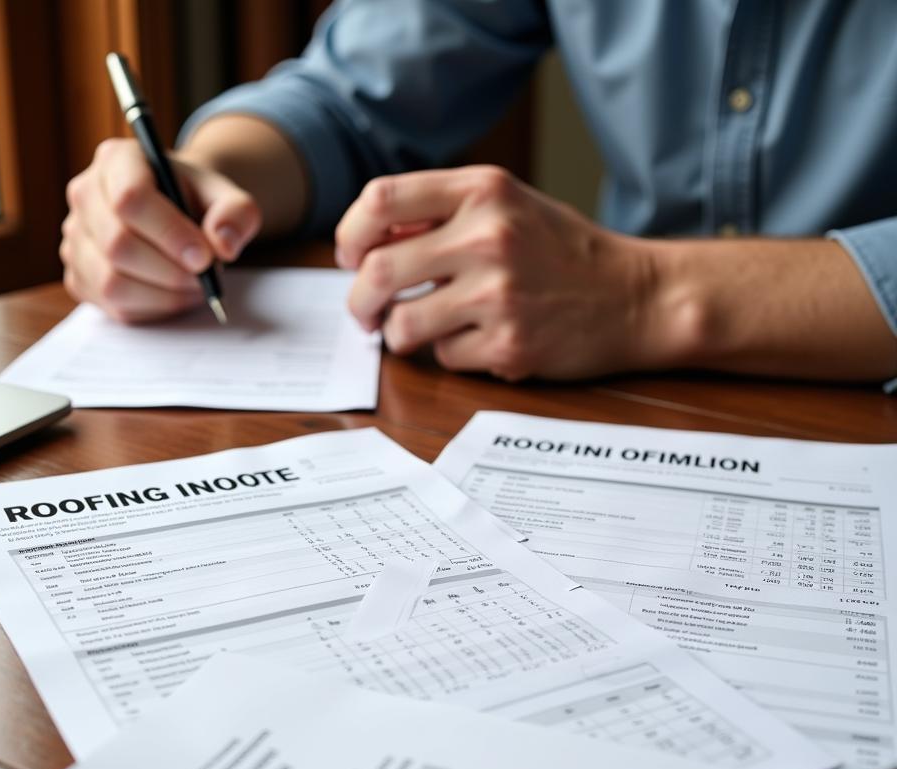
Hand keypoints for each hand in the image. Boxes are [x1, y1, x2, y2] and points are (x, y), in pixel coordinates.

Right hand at [61, 138, 260, 322]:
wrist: (176, 212)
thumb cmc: (196, 201)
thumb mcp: (226, 195)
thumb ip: (236, 213)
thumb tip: (223, 246)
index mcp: (117, 160)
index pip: (130, 199)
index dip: (170, 234)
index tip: (205, 257)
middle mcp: (85, 195)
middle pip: (118, 245)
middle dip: (171, 271)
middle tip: (205, 276)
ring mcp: (76, 238)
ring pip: (112, 282)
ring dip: (164, 295)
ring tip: (194, 286)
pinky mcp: (80, 276)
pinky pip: (113, 306)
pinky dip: (152, 309)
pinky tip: (174, 294)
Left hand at [335, 165, 664, 380]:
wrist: (636, 296)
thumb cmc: (563, 252)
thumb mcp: (509, 207)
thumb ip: (442, 214)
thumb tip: (366, 242)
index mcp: (484, 191)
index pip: (381, 200)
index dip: (350, 234)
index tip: (351, 257)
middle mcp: (488, 237)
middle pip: (377, 271)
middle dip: (359, 301)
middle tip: (364, 313)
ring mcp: (498, 295)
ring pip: (402, 325)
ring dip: (399, 334)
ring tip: (420, 329)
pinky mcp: (508, 346)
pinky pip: (444, 357)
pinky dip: (451, 354)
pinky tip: (482, 341)